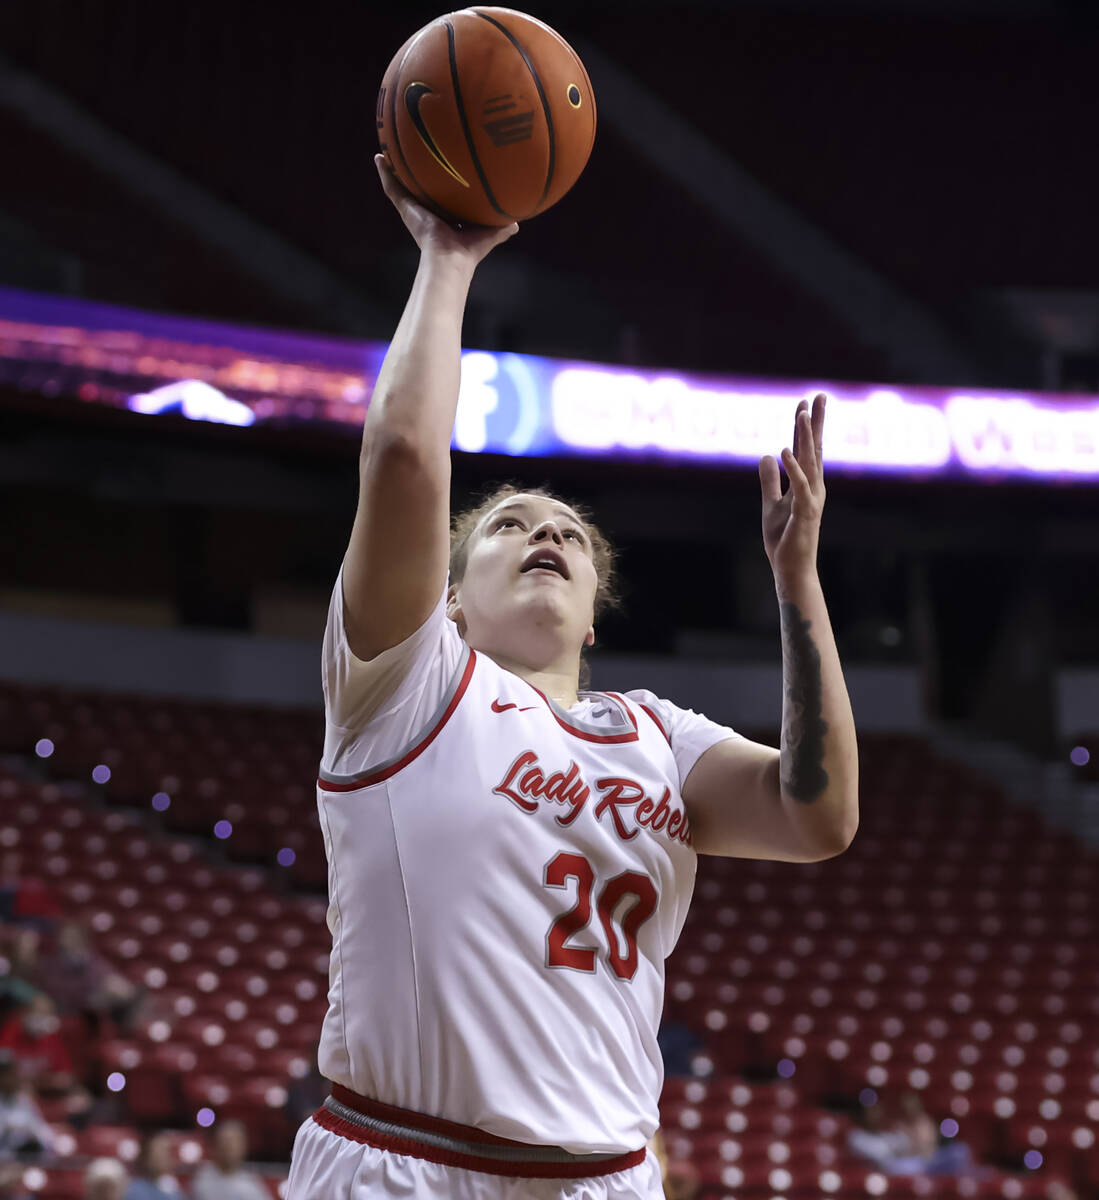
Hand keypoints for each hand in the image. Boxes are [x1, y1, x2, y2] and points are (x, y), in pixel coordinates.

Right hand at [375, 154, 517, 266]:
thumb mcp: (490, 234)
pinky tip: (378, 156)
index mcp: (444, 220)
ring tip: (386, 152)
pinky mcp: (406, 209)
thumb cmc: (469, 252)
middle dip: (415, 177)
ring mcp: (414, 211)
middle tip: (410, 157)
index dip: (441, 190)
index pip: (442, 202)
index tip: (440, 176)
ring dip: (393, 171)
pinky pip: (392, 188)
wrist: (450, 260)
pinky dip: (384, 173)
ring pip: (401, 187)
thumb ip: (502, 229)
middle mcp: (427, 214)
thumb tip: (517, 224)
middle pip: (419, 191)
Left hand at [759, 393, 826, 586]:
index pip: (805, 450)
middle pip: (814, 449)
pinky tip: (784, 449)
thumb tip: (766, 455)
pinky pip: (799, 485)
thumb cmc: (784, 540)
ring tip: (802, 413)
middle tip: (819, 395)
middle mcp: (813, 488)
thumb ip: (770, 481)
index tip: (806, 403)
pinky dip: (792, 468)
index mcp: (806, 485)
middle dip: (815, 422)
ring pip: (809, 462)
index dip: (805, 427)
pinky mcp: (805, 513)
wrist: (791, 569)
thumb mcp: (770, 504)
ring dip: (805, 437)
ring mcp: (811, 499)